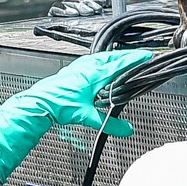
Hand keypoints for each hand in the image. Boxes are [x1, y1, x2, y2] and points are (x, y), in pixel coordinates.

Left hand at [0, 48, 155, 180]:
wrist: (39, 102)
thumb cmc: (59, 105)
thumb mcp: (87, 116)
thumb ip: (109, 124)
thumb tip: (126, 130)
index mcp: (95, 74)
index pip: (121, 63)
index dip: (135, 59)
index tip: (147, 56)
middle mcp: (88, 66)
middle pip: (113, 57)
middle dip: (127, 56)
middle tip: (139, 56)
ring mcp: (80, 66)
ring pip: (103, 57)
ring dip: (115, 57)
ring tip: (124, 60)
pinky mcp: (74, 70)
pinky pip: (93, 60)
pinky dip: (103, 61)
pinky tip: (102, 67)